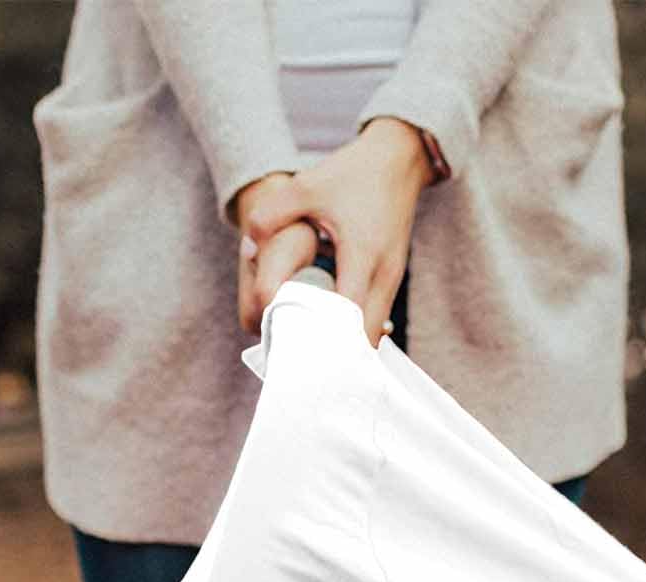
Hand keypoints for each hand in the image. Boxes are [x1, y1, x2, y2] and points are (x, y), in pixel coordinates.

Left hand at [239, 118, 434, 344]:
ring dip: (345, 344)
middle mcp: (384, 275)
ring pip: (371, 333)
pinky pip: (374, 319)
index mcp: (363, 256)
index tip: (299, 354)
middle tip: (301, 359)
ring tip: (311, 349)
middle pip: (364, 339)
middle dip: (335, 354)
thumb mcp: (307, 186)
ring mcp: (392, 280)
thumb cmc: (353, 173)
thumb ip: (271, 215)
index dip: (325, 343)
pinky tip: (327, 329)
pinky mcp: (392, 279)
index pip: (348, 320)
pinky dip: (354, 329)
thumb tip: (247, 249)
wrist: (398, 159)